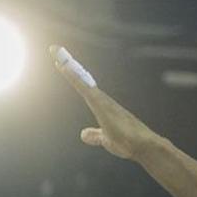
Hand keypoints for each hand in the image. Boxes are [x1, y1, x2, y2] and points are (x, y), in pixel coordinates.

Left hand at [49, 45, 161, 160]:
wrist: (142, 147)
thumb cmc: (127, 143)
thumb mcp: (105, 139)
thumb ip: (95, 135)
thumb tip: (84, 134)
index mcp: (101, 105)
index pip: (83, 86)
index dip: (72, 75)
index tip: (61, 63)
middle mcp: (101, 99)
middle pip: (80, 78)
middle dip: (68, 63)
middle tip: (54, 49)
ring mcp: (101, 100)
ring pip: (81, 79)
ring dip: (69, 66)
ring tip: (56, 51)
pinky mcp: (101, 105)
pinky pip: (84, 88)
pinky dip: (74, 77)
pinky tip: (64, 68)